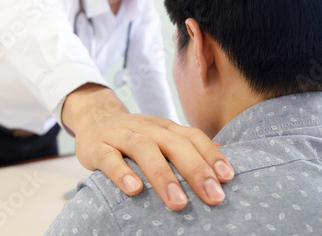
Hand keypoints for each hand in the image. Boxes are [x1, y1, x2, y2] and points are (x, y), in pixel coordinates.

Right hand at [62, 83, 234, 210]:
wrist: (93, 118)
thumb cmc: (133, 135)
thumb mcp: (160, 136)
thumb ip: (186, 145)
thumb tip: (223, 154)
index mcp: (164, 127)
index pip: (192, 136)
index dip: (211, 154)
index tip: (228, 178)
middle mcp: (145, 127)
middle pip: (173, 143)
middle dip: (195, 169)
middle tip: (213, 196)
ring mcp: (120, 135)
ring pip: (143, 149)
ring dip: (162, 175)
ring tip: (178, 202)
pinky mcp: (96, 147)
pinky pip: (108, 158)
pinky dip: (121, 173)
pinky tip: (134, 190)